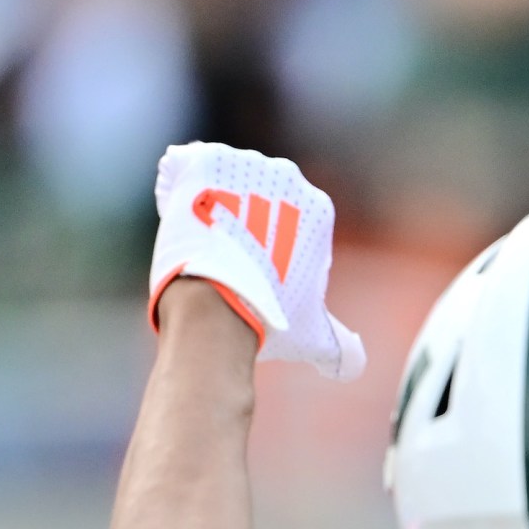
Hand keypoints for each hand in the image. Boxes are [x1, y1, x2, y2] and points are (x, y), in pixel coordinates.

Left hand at [148, 142, 365, 378]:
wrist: (216, 305)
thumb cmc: (268, 319)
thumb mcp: (316, 335)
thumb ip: (341, 347)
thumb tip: (353, 367)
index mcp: (317, 208)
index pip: (286, 214)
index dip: (265, 242)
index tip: (253, 266)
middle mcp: (285, 177)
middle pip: (252, 189)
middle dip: (237, 213)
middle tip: (222, 252)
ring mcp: (243, 164)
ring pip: (217, 177)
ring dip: (205, 198)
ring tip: (195, 236)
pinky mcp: (202, 162)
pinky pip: (182, 167)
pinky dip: (175, 187)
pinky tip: (175, 218)